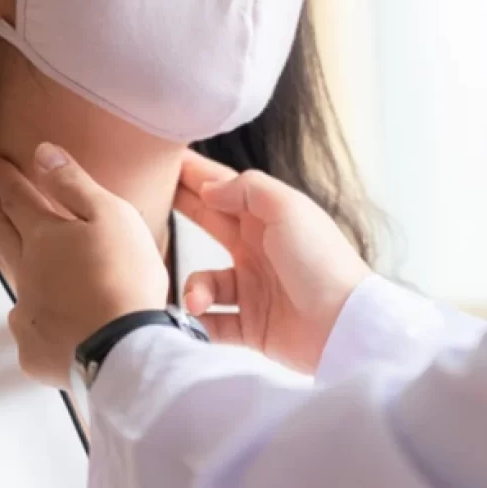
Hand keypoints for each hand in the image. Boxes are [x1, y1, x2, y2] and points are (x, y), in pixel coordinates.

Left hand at [0, 143, 168, 387]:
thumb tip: (43, 154)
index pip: (18, 199)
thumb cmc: (124, 276)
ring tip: (2, 240)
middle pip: (2, 233)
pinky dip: (31, 313)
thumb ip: (74, 184)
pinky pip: (29, 325)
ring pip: (13, 277)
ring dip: (5, 253)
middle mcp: (29, 272)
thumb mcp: (110, 215)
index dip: (4, 179)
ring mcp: (29, 312)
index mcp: (46, 237)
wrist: (123, 345)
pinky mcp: (37, 348)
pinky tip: (37, 311)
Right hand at [176, 152, 370, 373]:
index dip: (195, 174)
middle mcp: (258, 249)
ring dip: (195, 288)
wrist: (343, 325)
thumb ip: (247, 190)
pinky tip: (198, 322)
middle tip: (143, 205)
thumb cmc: (321, 261)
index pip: (224, 187)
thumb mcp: (288, 209)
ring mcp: (253, 288)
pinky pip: (212, 323)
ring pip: (204, 282)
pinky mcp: (252, 326)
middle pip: (209, 223)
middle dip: (179, 212)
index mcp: (268, 217)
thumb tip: (209, 189)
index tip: (161, 161)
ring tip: (199, 299)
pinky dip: (199, 323)